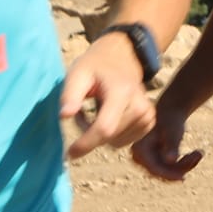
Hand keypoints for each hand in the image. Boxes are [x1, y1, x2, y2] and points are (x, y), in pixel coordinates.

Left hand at [61, 36, 156, 159]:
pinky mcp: (149, 122)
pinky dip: (111, 135)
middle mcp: (140, 105)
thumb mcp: (77, 74)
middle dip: (89, 133)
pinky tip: (107, 117)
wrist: (121, 58)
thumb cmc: (95, 67)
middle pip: (109, 137)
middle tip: (81, 113)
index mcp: (122, 92)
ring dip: (100, 134)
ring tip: (95, 112)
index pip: (105, 127)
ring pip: (115, 142)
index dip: (86, 143)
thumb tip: (63, 116)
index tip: (70, 153)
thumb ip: (70, 94)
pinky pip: (123, 142)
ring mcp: (148, 115)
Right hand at [131, 106, 202, 180]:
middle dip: (181, 167)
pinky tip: (196, 153)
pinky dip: (185, 164)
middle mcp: (140, 157)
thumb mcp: (173, 131)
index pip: (154, 168)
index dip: (169, 175)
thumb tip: (170, 160)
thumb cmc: (171, 120)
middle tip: (199, 154)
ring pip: (169, 172)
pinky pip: (172, 170)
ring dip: (186, 165)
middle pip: (162, 171)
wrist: (170, 113)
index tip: (183, 178)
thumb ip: (171, 145)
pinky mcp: (156, 162)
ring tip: (200, 152)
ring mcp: (147, 161)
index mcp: (140, 149)